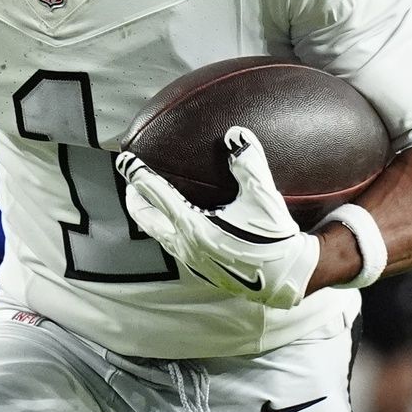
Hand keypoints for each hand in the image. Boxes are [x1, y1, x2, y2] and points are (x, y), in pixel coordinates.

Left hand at [116, 126, 320, 308]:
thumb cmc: (273, 238)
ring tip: (150, 201)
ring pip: (157, 234)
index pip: (156, 194)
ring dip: (149, 215)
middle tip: (132, 182)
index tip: (125, 161)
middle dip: (135, 198)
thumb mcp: (263, 196)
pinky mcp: (200, 269)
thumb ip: (248, 162)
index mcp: (194, 226)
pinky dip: (166, 228)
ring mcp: (191, 260)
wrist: (286, 278)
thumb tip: (236, 134)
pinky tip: (177, 222)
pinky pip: (172, 245)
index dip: (138, 174)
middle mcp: (185, 245)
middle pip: (146, 218)